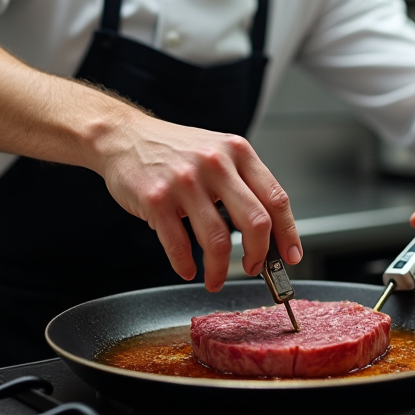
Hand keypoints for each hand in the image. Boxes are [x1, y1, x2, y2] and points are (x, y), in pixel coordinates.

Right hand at [95, 110, 301, 292]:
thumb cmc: (175, 150)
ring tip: (216, 278)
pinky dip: (185, 265)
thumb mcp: (218, 152)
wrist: (124, 136)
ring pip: (218, 241)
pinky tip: (187, 269)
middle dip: (258, 255)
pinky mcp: (157, 200)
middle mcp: (215, 164)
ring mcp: (185, 182)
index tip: (290, 255)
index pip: (276, 198)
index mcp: (238, 152)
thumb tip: (268, 230)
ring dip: (220, 270)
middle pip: (255, 222)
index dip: (288, 233)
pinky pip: (179, 245)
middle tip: (253, 268)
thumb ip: (242, 182)